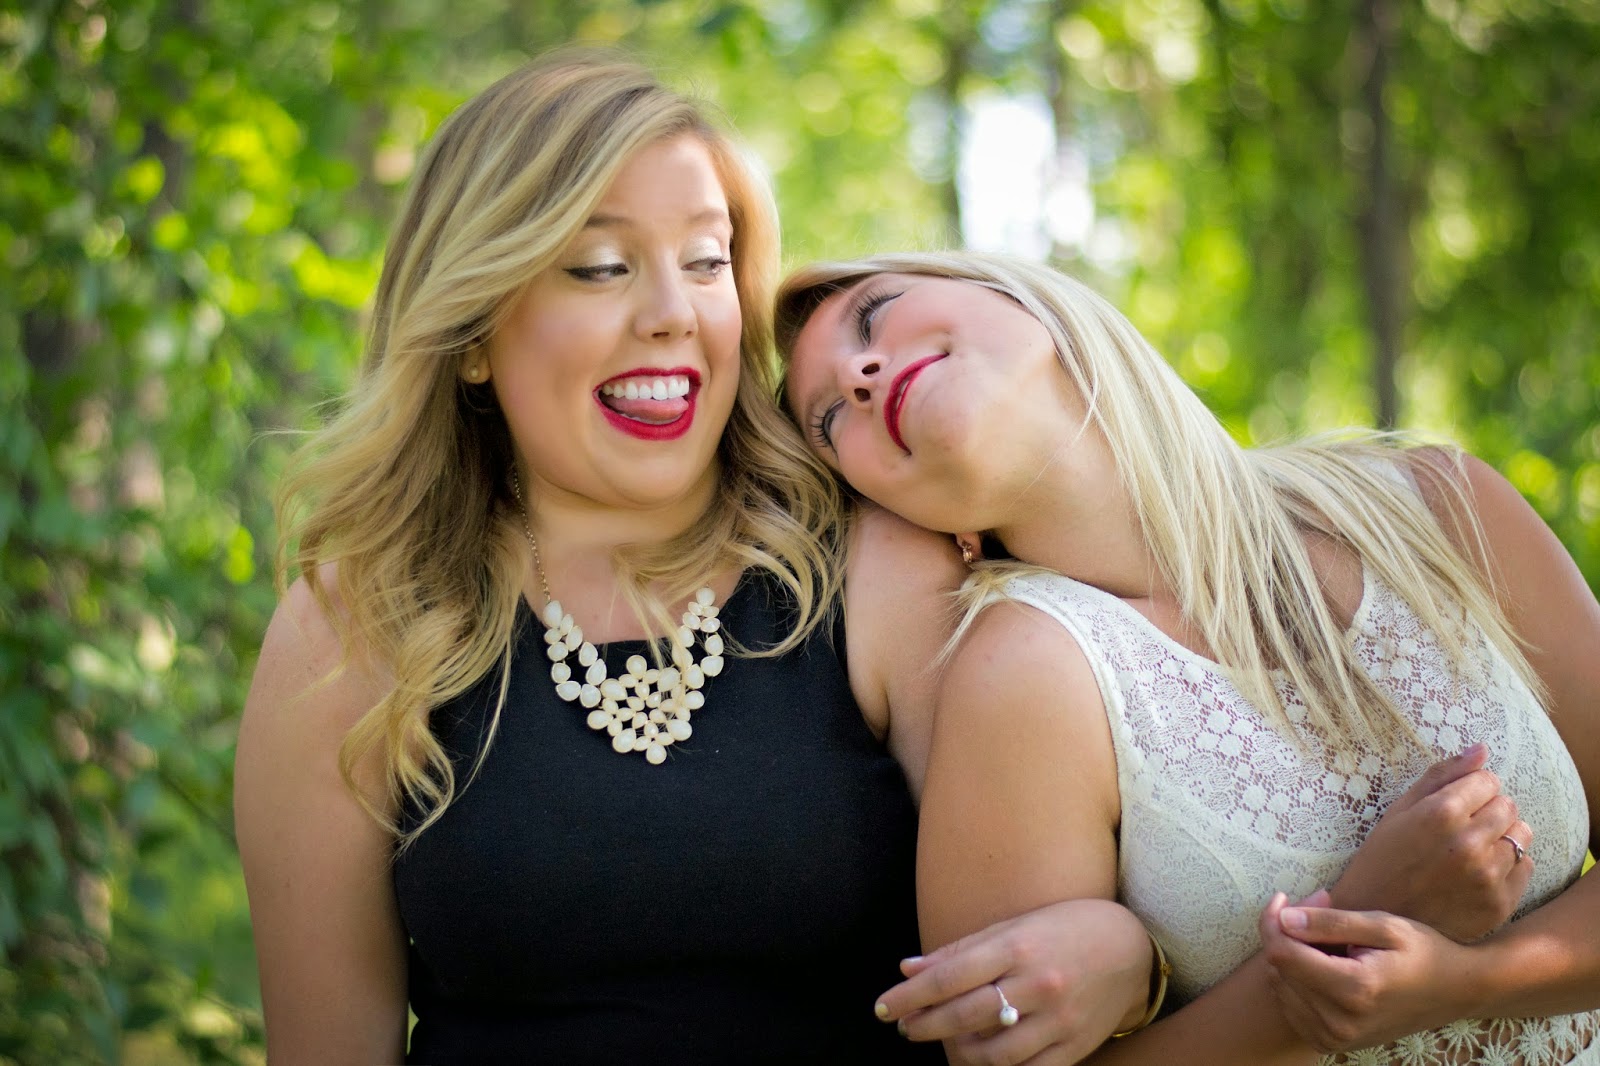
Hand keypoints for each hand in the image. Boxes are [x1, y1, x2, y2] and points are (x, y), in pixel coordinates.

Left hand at [874, 898, 1152, 1065]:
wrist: (1130, 948)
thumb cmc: (1063, 928)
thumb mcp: (1012, 926)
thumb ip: (959, 950)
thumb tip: (908, 969)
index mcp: (1017, 947)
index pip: (948, 977)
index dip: (909, 996)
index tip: (883, 1006)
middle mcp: (1037, 984)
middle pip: (964, 1015)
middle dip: (925, 1025)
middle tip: (904, 1026)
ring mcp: (1057, 1019)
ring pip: (994, 1053)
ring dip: (957, 1051)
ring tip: (944, 1041)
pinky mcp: (1075, 1046)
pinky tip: (979, 1060)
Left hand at [1259, 892, 1473, 1052]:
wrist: (1456, 992)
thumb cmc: (1424, 951)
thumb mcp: (1384, 925)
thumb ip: (1331, 923)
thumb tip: (1284, 919)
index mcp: (1355, 989)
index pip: (1283, 954)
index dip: (1273, 921)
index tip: (1283, 898)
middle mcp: (1341, 1021)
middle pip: (1279, 969)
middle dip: (1286, 934)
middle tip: (1316, 912)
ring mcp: (1336, 1038)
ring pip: (1280, 987)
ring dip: (1291, 957)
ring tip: (1327, 941)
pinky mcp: (1332, 1044)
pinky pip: (1291, 1007)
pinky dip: (1296, 982)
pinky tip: (1322, 967)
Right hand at [1331, 742, 1532, 940]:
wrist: (1375, 918)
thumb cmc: (1382, 859)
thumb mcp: (1399, 810)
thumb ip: (1442, 775)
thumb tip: (1482, 749)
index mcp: (1441, 813)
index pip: (1487, 780)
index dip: (1471, 789)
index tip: (1454, 804)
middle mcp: (1469, 843)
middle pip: (1508, 804)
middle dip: (1488, 810)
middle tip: (1461, 828)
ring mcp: (1487, 876)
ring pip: (1522, 834)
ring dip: (1502, 836)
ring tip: (1472, 850)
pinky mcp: (1498, 904)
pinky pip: (1525, 867)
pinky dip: (1508, 866)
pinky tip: (1478, 873)